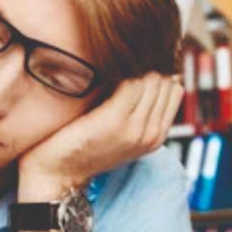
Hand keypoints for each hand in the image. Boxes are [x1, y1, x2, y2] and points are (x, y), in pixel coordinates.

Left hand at [19, 72, 183, 199]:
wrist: (56, 173)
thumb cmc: (82, 146)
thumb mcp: (119, 131)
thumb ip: (137, 109)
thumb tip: (147, 73)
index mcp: (157, 136)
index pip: (175, 88)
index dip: (158, 71)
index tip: (136, 63)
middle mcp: (152, 133)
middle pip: (164, 80)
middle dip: (146, 64)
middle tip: (123, 58)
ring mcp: (136, 128)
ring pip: (151, 78)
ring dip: (133, 65)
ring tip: (113, 62)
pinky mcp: (115, 121)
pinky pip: (131, 82)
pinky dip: (120, 71)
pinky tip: (104, 69)